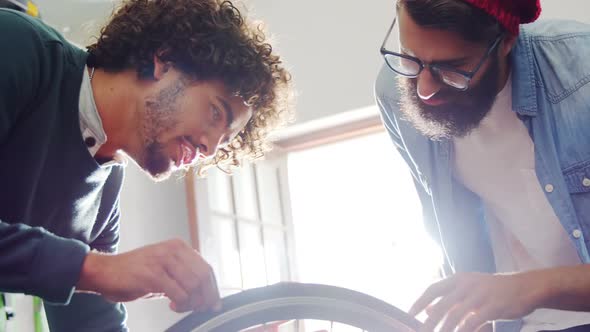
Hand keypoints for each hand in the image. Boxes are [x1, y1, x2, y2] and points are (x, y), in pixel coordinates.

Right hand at [77, 238, 220, 312]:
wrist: (105, 272)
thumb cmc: (135, 273)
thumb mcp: (165, 268)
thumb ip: (184, 274)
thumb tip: (207, 294)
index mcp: (179, 247)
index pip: (206, 268)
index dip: (213, 289)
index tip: (214, 304)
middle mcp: (173, 250)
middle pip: (203, 277)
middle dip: (204, 298)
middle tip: (197, 309)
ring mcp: (162, 261)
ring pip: (193, 286)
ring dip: (190, 302)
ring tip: (179, 306)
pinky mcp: (152, 274)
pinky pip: (178, 293)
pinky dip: (180, 304)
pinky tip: (171, 305)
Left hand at [409, 271, 545, 331]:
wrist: (526, 287)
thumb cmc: (494, 291)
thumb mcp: (469, 292)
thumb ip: (450, 301)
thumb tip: (427, 311)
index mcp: (459, 279)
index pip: (433, 289)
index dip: (420, 302)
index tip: (409, 314)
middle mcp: (467, 284)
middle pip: (441, 304)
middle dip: (429, 321)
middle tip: (419, 331)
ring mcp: (480, 294)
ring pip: (455, 314)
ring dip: (444, 329)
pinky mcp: (493, 305)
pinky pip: (474, 320)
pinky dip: (464, 330)